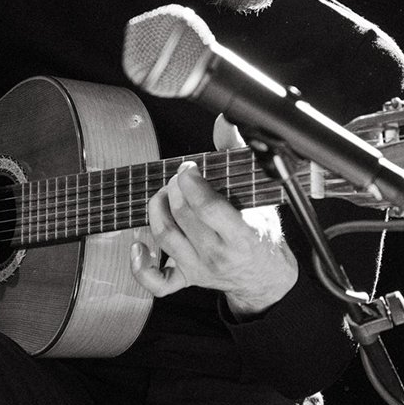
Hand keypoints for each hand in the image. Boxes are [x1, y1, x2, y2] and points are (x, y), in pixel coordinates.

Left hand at [130, 161, 297, 314]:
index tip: (189, 168)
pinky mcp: (186, 279)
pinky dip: (141, 265)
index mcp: (242, 235)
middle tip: (179, 177)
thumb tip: (225, 122)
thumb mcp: (259, 196)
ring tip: (164, 194)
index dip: (192, 183)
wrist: (264, 276)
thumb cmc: (261, 234)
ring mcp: (199, 269)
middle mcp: (217, 254)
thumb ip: (238, 155)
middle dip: (174, 188)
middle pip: (181, 217)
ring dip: (157, 209)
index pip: (208, 208)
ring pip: (165, 237)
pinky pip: (156, 282)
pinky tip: (138, 243)